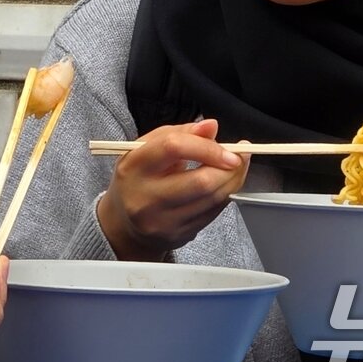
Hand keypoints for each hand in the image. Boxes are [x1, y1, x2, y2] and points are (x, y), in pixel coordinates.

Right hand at [96, 119, 247, 261]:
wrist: (124, 223)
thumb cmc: (138, 178)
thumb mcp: (147, 148)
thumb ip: (180, 133)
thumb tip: (211, 126)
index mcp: (134, 166)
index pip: (174, 147)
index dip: (208, 146)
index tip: (229, 147)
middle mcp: (145, 197)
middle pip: (201, 181)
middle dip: (228, 168)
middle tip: (238, 157)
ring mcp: (163, 220)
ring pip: (213, 199)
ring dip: (232, 181)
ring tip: (235, 168)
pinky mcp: (178, 235)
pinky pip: (213, 213)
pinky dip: (224, 196)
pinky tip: (223, 185)